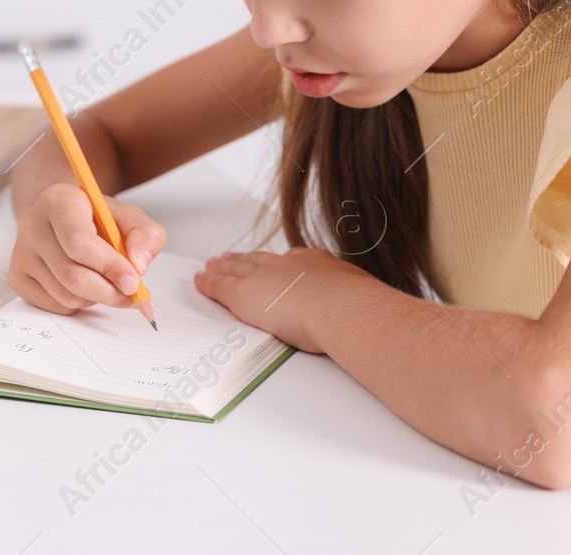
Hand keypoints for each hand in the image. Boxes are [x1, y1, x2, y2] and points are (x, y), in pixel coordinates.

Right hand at [10, 181, 165, 314]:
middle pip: (72, 275)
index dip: (109, 266)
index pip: (79, 242)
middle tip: (131, 295)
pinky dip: (79, 304)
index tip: (134, 281)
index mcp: (58, 201)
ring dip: (95, 298)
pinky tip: (85, 286)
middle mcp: (32, 226)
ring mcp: (21, 254)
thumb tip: (139, 264)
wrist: (61, 217)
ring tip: (105, 282)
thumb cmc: (95, 217)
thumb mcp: (127, 216)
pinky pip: (54, 306)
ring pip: (65, 295)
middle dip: (109, 291)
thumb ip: (145, 234)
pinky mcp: (17, 277)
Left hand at [194, 246, 377, 353]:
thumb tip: (369, 311)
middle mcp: (286, 265)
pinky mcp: (243, 293)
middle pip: (257, 259)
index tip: (268, 261)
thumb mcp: (359, 298)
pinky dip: (208, 283)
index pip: (289, 261)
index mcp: (315, 264)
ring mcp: (263, 277)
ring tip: (210, 267)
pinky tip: (200, 281)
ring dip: (221, 269)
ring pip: (234, 270)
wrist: (341, 308)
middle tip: (228, 258)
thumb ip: (356, 301)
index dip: (274, 262)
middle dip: (241, 260)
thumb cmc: (356, 309)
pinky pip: (219, 286)